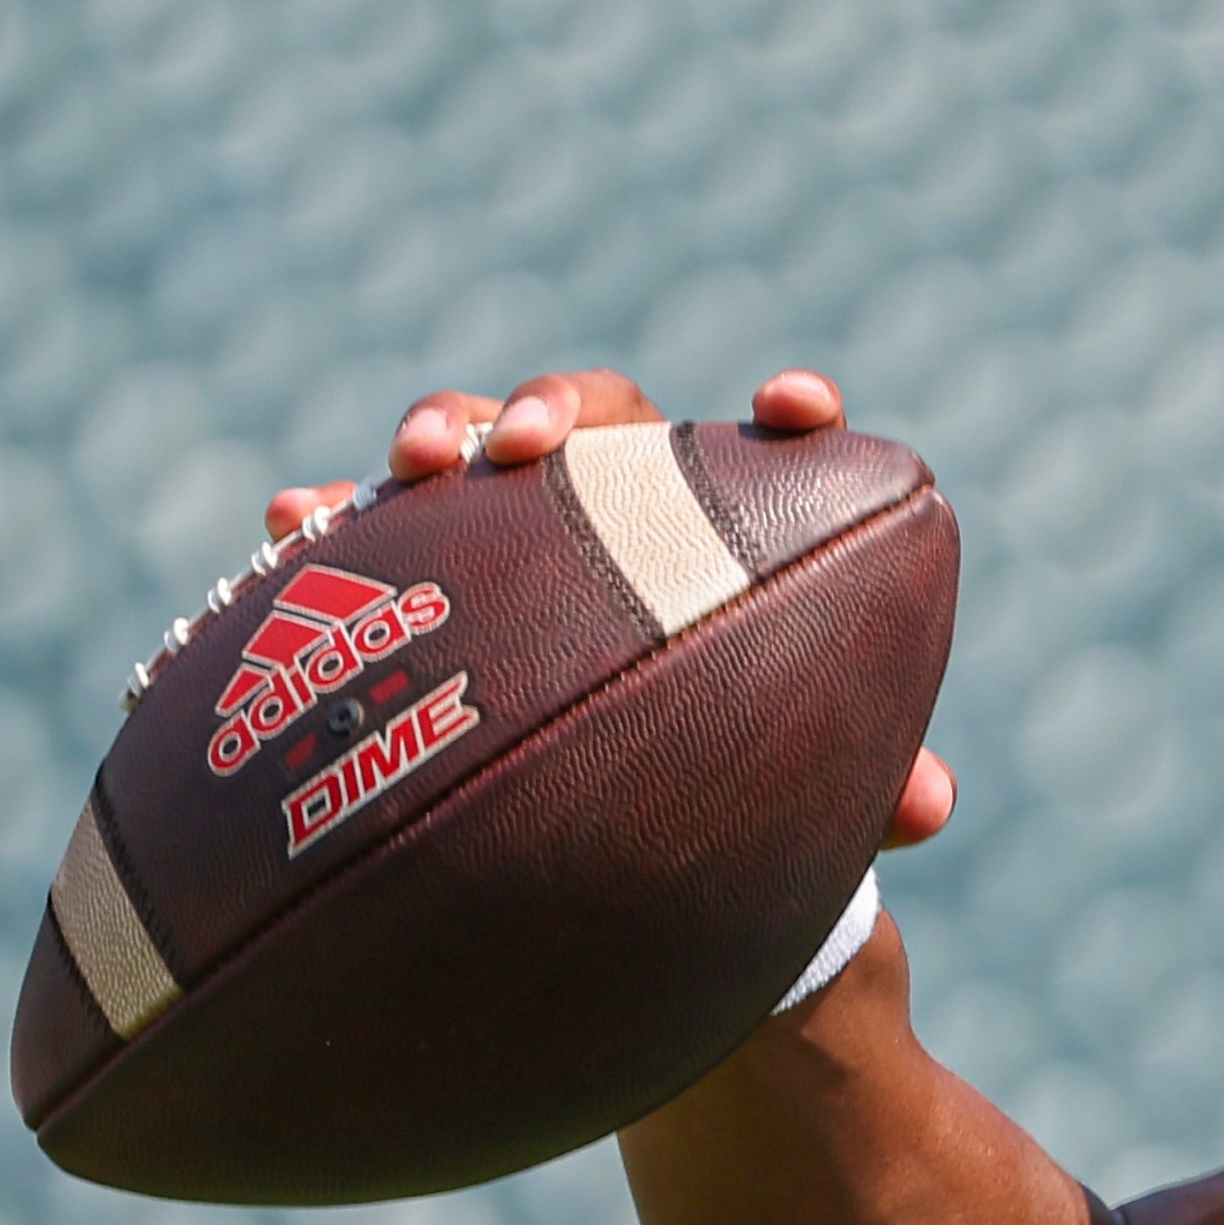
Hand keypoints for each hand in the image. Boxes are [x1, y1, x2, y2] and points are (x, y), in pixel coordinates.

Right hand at [262, 367, 956, 850]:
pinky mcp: (423, 568)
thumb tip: (929, 811)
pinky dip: (334, 509)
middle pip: (602, 416)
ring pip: (479, 443)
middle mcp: (624, 505)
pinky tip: (292, 518)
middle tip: (530, 441)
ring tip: (412, 461)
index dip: (791, 416)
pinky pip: (373, 523)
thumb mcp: (792, 790)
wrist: (606, 819)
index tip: (795, 408)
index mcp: (732, 533)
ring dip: (447, 427)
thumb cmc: (726, 775)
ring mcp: (516, 525)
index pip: (773, 451)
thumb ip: (863, 792)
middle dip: (562, 405)